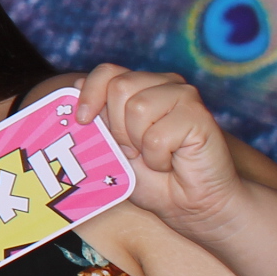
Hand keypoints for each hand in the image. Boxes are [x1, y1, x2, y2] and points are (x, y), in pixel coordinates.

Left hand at [74, 63, 241, 239]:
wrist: (190, 204)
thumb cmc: (151, 177)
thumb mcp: (112, 146)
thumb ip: (98, 116)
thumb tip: (76, 84)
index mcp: (142, 87)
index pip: (107, 72)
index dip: (90, 94)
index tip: (83, 121)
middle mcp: (165, 85)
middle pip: (120, 87)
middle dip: (116, 127)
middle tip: (133, 149)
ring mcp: (185, 97)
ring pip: (138, 107)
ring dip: (137, 143)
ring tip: (154, 155)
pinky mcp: (200, 117)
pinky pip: (158, 136)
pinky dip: (156, 158)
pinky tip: (170, 162)